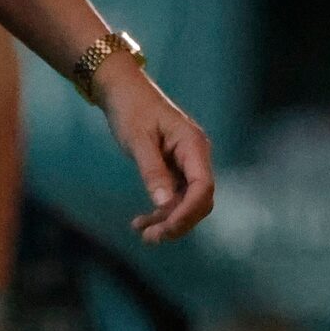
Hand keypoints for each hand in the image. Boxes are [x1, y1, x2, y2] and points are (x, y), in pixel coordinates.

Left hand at [95, 63, 215, 242]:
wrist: (125, 92)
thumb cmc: (132, 111)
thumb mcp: (138, 141)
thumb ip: (152, 171)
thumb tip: (164, 204)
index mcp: (193, 146)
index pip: (203, 186)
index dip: (189, 211)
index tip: (166, 229)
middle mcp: (196, 156)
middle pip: (200, 199)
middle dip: (179, 221)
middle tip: (150, 238)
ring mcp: (188, 163)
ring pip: (188, 201)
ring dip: (168, 220)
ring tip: (141, 232)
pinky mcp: (176, 168)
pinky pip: (176, 196)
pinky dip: (161, 210)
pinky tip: (141, 221)